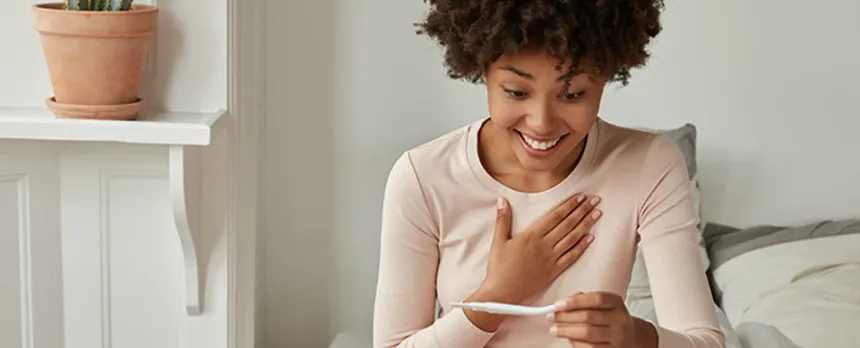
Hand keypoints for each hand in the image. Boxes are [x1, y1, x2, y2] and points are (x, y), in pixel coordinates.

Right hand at [478, 193, 600, 304]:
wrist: (503, 293)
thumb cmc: (499, 268)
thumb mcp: (498, 241)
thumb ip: (502, 219)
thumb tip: (501, 200)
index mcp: (531, 236)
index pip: (555, 216)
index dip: (569, 205)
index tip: (580, 196)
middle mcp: (544, 245)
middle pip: (567, 224)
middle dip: (582, 210)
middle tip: (594, 200)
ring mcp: (551, 259)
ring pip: (572, 238)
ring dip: (586, 225)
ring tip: (597, 214)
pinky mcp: (554, 271)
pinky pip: (571, 257)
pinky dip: (582, 247)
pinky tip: (590, 238)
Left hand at [548, 292, 634, 347]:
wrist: (632, 338)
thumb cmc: (610, 319)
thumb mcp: (603, 305)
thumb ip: (585, 300)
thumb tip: (564, 303)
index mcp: (617, 303)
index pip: (596, 299)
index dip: (575, 301)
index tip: (558, 304)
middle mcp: (620, 320)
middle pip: (589, 317)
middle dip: (565, 317)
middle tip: (551, 317)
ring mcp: (618, 337)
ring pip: (588, 334)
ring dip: (567, 331)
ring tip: (554, 330)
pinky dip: (576, 343)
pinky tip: (569, 339)